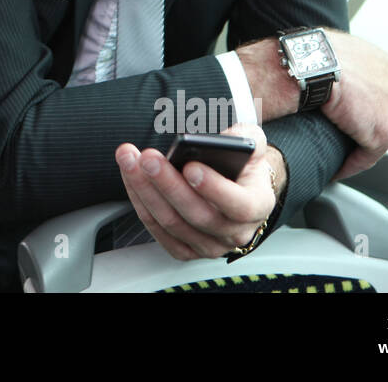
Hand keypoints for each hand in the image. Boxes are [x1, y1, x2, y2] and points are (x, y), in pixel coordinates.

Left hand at [115, 123, 280, 260]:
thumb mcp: (252, 145)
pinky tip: (132, 178)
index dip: (214, 188)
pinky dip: (140, 202)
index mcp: (257, 206)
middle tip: (148, 158)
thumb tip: (224, 138)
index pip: (239, 205)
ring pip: (172, 222)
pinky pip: (157, 229)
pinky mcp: (185, 249)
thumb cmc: (242, 166)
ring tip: (130, 161)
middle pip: (197, 214)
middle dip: (168, 184)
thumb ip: (245, 138)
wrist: (237, 188)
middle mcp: (235, 232)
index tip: (191, 166)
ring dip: (146, 190)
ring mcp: (209, 245)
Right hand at [320, 29, 387, 179]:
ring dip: (360, 145)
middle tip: (345, 134)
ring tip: (339, 153)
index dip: (369, 107)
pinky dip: (351, 165)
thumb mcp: (345, 51)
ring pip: (380, 137)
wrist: (313, 63)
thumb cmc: (320, 53)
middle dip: (369, 126)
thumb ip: (355, 66)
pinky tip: (336, 170)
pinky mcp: (384, 134)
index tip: (354, 116)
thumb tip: (338, 73)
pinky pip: (367, 157)